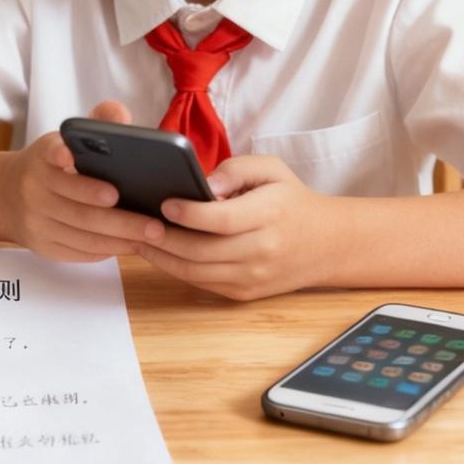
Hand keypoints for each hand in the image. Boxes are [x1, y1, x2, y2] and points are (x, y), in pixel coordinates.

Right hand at [3, 100, 161, 262]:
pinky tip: (132, 244)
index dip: (60, 155)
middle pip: (79, 209)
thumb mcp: (67, 138)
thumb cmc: (52, 164)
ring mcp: (36, 221)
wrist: (7, 195)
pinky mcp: (42, 245)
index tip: (73, 158)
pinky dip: (108, 250)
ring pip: (82, 235)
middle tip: (153, 224)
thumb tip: (120, 115)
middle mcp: (34, 189)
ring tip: (152, 236)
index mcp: (43, 156)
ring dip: (120, 238)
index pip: (50, 153)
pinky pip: (78, 252)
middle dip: (119, 218)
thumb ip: (97, 122)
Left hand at [137, 152, 341, 299]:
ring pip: (197, 272)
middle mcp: (261, 251)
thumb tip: (204, 184)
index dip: (189, 214)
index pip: (222, 219)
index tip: (164, 202)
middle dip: (164, 238)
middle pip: (202, 251)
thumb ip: (236, 170)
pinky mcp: (244, 294)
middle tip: (138, 222)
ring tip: (139, 237)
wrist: (326, 244)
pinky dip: (176, 269)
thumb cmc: (291, 200)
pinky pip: (202, 283)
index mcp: (269, 215)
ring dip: (162, 257)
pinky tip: (159, 253)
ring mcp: (253, 277)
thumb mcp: (271, 169)